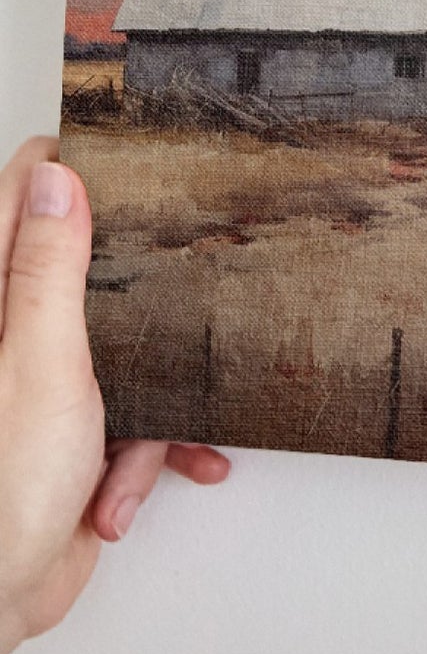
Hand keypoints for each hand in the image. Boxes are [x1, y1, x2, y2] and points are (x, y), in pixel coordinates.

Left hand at [0, 137, 228, 653]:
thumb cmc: (1, 492)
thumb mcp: (40, 363)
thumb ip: (48, 270)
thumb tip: (57, 179)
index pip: (21, 197)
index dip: (71, 171)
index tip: (131, 161)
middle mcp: (12, 335)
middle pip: (87, 270)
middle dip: (142, 295)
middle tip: (182, 279)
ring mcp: (42, 384)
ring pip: (125, 348)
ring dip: (152, 400)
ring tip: (143, 440)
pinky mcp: (72, 432)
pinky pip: (134, 416)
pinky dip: (146, 452)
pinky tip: (133, 487)